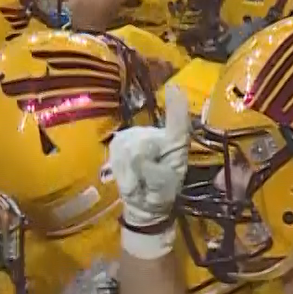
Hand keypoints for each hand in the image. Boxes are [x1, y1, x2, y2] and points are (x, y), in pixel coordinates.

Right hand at [109, 84, 189, 257]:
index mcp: (175, 145)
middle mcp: (157, 134)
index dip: (176, 108)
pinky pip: (115, 151)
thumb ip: (155, 174)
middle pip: (142, 142)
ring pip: (126, 147)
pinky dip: (119, 168)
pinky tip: (126, 174)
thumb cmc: (159, 195)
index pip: (177, 126)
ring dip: (128, 170)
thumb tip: (140, 156)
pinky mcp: (120, 140)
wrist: (143, 204)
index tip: (175, 88)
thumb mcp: (163, 190)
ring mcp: (138, 135)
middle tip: (144, 181)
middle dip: (139, 166)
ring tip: (137, 179)